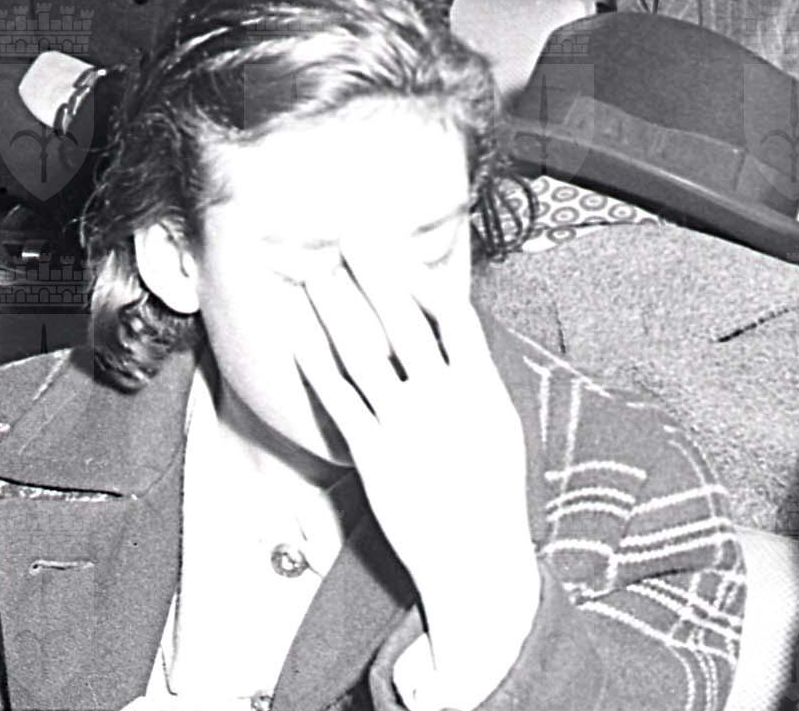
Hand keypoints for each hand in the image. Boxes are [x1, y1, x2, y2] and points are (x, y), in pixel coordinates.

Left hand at [296, 255, 540, 701]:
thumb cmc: (492, 492)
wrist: (475, 560)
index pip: (452, 314)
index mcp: (480, 386)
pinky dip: (316, 364)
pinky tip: (299, 337)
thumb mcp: (498, 424)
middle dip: (373, 276)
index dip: (423, 279)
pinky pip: (337, 399)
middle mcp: (441, 399)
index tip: (399, 252)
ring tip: (317, 276)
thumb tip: (454, 332)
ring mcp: (403, 425)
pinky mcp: (371, 454)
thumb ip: (474, 377)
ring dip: (337, 309)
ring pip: (362, 353)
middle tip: (348, 238)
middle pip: (401, 321)